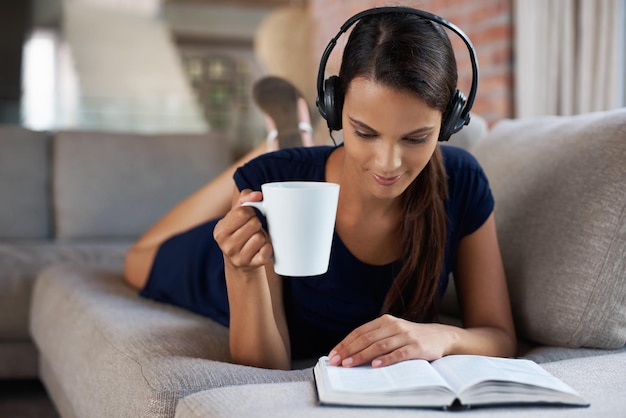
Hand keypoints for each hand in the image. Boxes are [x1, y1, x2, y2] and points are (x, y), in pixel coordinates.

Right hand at [213, 189, 272, 270]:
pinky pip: (266, 251)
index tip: (250, 215)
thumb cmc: (240, 233)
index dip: (251, 211)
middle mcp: (226, 245)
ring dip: (262, 236)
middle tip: (253, 229)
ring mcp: (238, 257)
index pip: (242, 212)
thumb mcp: (236, 215)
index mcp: (220, 230)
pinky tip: (262, 248)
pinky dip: (268, 248)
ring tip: (256, 239)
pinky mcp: (251, 265)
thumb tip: (257, 195)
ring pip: (260, 237)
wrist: (241, 261)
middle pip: (254, 224)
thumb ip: (245, 199)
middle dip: (257, 223)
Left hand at [328, 314, 454, 367]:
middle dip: (349, 350)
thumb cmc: (410, 337)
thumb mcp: (392, 332)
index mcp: (384, 321)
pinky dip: (386, 359)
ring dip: (362, 355)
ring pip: (379, 345)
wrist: (440, 336)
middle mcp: (393, 326)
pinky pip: (398, 353)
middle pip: (366, 338)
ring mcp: (405, 336)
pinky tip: (375, 365)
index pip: (360, 332)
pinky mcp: (416, 347)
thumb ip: (375, 338)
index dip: (345, 343)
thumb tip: (350, 352)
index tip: (333, 355)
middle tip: (336, 361)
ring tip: (349, 364)